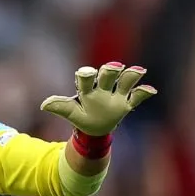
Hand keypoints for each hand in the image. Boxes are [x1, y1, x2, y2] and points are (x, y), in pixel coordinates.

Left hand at [41, 62, 156, 135]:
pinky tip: (151, 90)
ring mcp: (115, 95)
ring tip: (138, 71)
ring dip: (130, 76)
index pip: (86, 79)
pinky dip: (144, 92)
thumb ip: (60, 107)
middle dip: (110, 71)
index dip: (86, 75)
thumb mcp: (70, 112)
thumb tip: (43, 105)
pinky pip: (137, 96)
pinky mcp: (126, 103)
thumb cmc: (80, 115)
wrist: (93, 128)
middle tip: (113, 67)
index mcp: (86, 89)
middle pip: (107, 75)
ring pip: (124, 81)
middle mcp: (102, 88)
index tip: (86, 73)